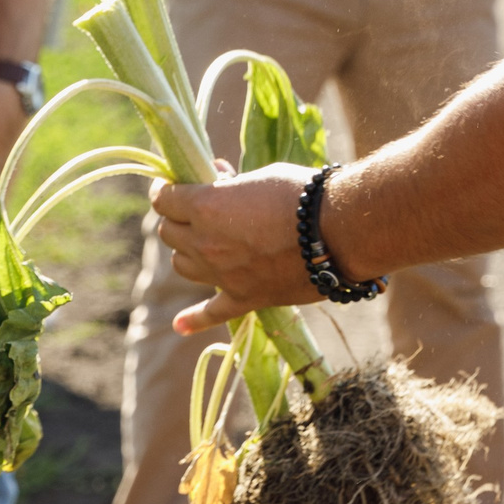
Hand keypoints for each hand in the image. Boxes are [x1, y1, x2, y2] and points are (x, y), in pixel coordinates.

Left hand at [155, 161, 324, 331]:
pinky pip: (212, 313)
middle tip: (197, 209)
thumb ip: (231, 184)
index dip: (166, 191)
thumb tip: (217, 177)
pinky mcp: (245, 297)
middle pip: (169, 233)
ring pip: (183, 265)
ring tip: (204, 241)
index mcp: (205, 206)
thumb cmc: (301, 194)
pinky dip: (194, 320)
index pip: (164, 200)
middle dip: (178, 218)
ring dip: (187, 251)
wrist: (339, 232)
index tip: (174, 186)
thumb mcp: (260, 177)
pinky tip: (180, 326)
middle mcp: (205, 242)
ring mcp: (222, 274)